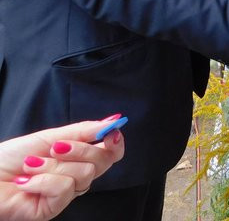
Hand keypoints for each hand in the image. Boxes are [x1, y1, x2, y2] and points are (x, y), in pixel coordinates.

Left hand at [0, 119, 124, 220]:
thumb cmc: (10, 157)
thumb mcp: (51, 136)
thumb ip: (84, 131)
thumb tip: (113, 121)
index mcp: (77, 158)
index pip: (110, 153)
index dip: (115, 143)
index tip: (110, 133)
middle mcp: (75, 176)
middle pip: (103, 162)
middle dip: (79, 149)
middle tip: (55, 147)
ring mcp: (65, 194)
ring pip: (84, 174)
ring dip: (54, 166)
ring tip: (31, 166)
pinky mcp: (53, 209)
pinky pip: (65, 189)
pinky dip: (43, 181)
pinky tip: (26, 182)